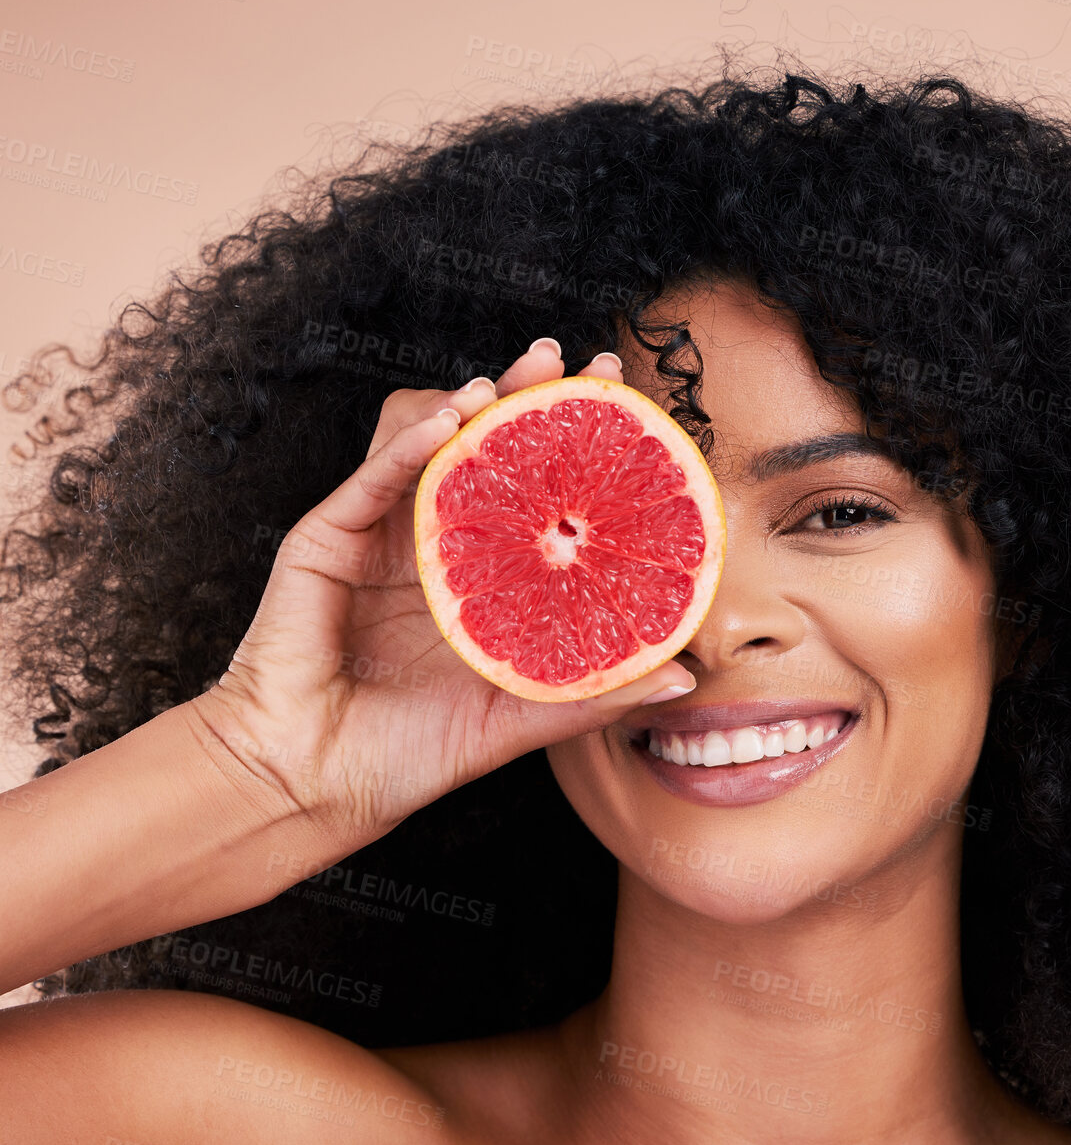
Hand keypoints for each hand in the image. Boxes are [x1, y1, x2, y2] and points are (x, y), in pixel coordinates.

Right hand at [192, 338, 695, 864]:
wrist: (311, 782)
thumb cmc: (408, 753)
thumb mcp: (516, 719)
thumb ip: (593, 694)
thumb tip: (685, 680)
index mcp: (480, 575)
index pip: (531, 487)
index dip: (570, 440)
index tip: (624, 403)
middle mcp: (434, 542)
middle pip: (481, 444)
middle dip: (524, 393)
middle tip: (570, 362)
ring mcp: (381, 533)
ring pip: (422, 437)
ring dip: (464, 401)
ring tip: (507, 388)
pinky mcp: (329, 537)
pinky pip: (372, 474)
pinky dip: (409, 442)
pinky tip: (450, 422)